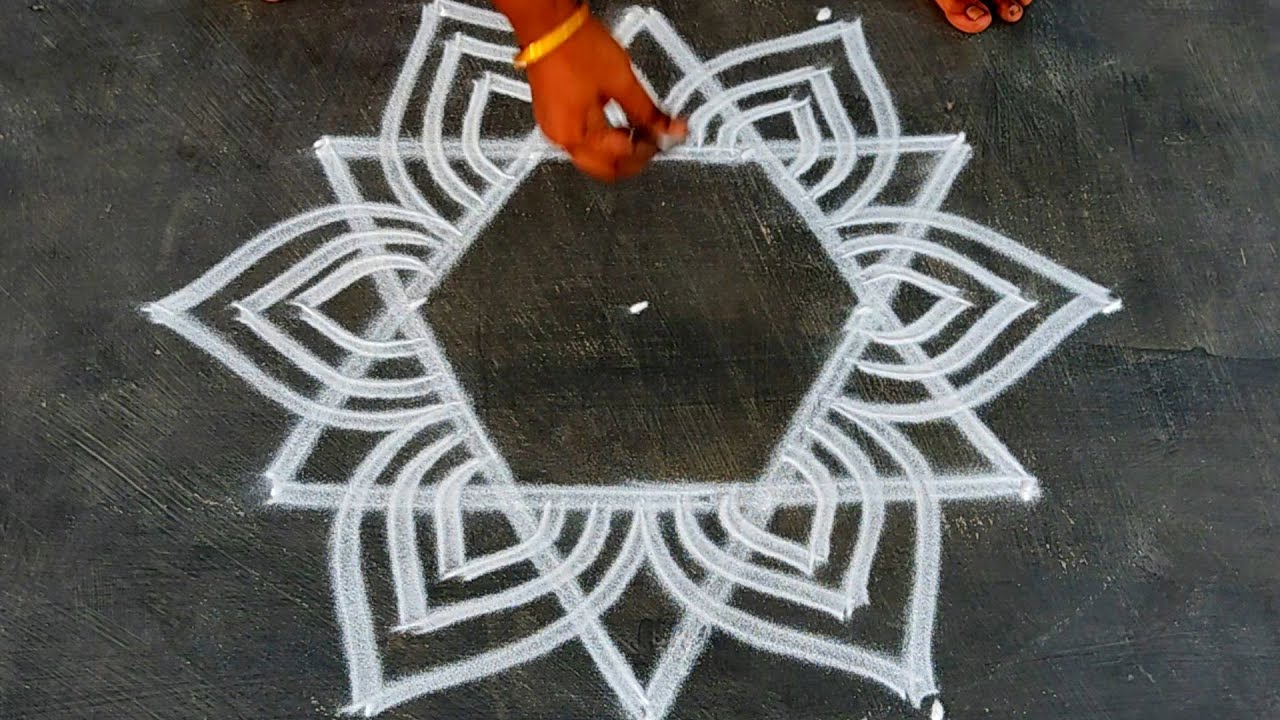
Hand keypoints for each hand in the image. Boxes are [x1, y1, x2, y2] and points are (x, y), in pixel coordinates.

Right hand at [522, 10, 686, 181]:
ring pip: (593, 155)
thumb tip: (670, 129)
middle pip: (604, 167)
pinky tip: (617, 121)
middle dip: (632, 158)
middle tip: (653, 139)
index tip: (664, 136)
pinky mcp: (553, 113)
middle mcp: (560, 138)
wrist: (549, 23)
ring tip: (639, 127)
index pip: (619, 161)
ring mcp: (553, 126)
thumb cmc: (575, 47)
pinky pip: (582, 137)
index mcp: (575, 136)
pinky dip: (603, 135)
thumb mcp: (622, 82)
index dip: (647, 151)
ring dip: (618, 147)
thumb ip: (648, 112)